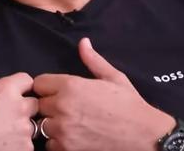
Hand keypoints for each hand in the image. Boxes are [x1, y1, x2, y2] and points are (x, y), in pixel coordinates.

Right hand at [0, 41, 37, 150]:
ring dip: (22, 127)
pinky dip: (19, 145)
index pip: (27, 80)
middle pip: (34, 103)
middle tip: (4, 115)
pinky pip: (29, 145)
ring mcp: (23, 131)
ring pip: (32, 125)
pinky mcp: (23, 150)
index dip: (19, 86)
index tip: (7, 95)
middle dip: (23, 107)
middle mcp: (18, 108)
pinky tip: (4, 144)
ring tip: (2, 132)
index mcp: (5, 90)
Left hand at [33, 38, 174, 150]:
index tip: (58, 91)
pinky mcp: (67, 149)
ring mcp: (63, 130)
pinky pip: (50, 145)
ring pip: (43, 125)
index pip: (39, 83)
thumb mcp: (113, 77)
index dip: (48, 87)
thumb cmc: (129, 105)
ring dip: (53, 125)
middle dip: (50, 105)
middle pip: (39, 104)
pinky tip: (72, 137)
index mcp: (71, 85)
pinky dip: (58, 143)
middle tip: (67, 108)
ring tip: (70, 124)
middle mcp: (63, 106)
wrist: (144, 135)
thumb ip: (93, 60)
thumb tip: (83, 42)